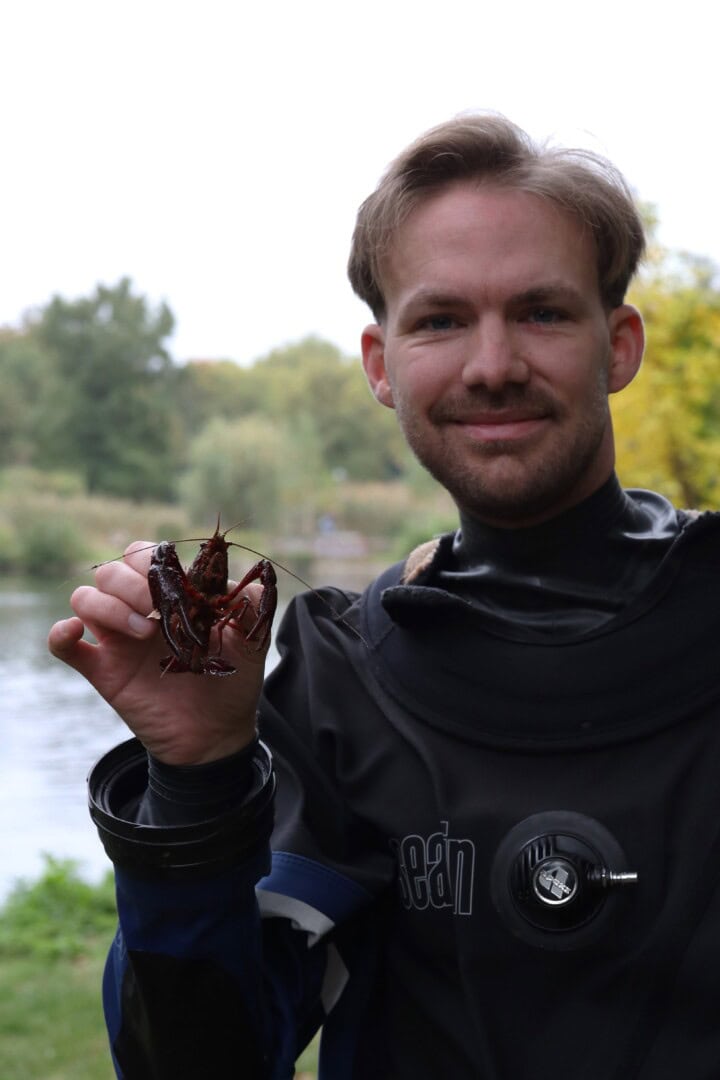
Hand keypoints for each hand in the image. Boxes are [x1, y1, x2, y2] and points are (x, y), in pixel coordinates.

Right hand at [47, 542, 269, 764]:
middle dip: (130, 583)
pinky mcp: (103, 671)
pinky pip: (63, 645)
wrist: (218, 734)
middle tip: (156, 610)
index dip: (151, 559)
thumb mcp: (252, 638)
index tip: (175, 583)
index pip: (143, 554)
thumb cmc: (233, 679)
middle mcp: (138, 610)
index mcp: (169, 594)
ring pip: (85, 598)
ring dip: (109, 606)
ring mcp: (117, 640)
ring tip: (144, 632)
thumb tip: (241, 576)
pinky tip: (76, 632)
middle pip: (110, 572)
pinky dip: (61, 633)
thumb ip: (249, 602)